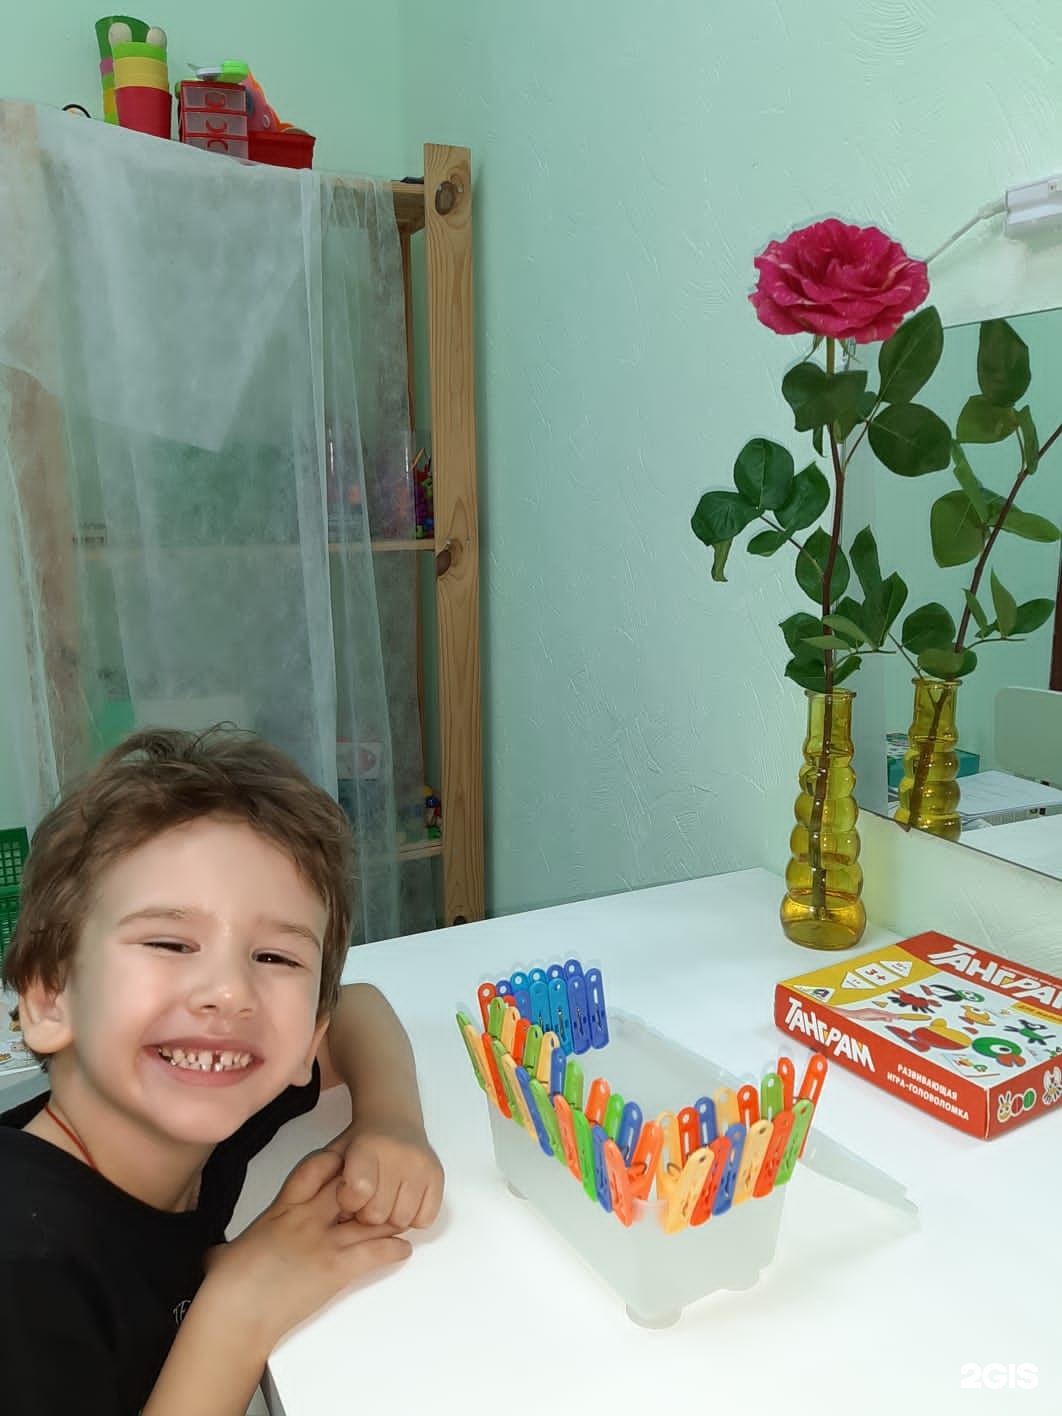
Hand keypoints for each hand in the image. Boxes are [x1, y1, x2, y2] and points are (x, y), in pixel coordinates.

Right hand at [204, 1149, 410, 1355]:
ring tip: (402, 1217)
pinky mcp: (336, 1268)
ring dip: (389, 1218)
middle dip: (370, 1184)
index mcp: (281, 1208)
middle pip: (350, 1185)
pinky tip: (402, 1249)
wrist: (235, 1314)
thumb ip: (227, 1250)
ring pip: (369, 1217)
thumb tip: (215, 1259)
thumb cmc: (226, 1286)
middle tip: (388, 1185)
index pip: (315, 1168)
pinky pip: (375, 1251)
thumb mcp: (226, 1255)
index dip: (336, 1162)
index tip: (349, 1162)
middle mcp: (307, 1217)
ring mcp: (324, 1241)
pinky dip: (392, 1249)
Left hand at [330, 1117, 444, 1229]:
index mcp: (368, 1147)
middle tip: (367, 1198)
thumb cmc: (361, 1142)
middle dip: (367, 1214)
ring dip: (391, 1217)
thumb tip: (334, 1217)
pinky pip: (425, 1219)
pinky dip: (414, 1217)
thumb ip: (327, 1181)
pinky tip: (404, 1200)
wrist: (392, 1118)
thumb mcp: (336, 1153)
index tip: (348, 1193)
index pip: (357, 1194)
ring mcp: (421, 1167)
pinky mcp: (437, 1177)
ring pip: (402, 1221)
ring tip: (385, 1199)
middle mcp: (398, 1156)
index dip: (348, 1201)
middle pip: (378, 1214)